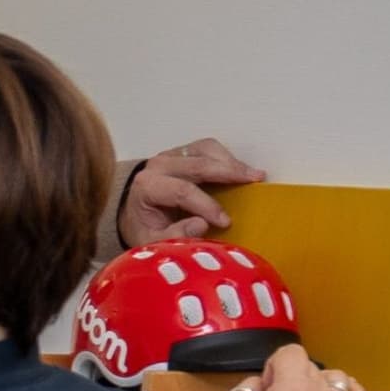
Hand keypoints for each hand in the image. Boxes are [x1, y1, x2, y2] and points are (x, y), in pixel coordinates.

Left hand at [123, 137, 268, 242]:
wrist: (135, 212)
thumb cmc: (146, 228)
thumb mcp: (153, 242)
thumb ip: (174, 236)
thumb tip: (201, 225)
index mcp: (147, 186)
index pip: (181, 191)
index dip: (206, 205)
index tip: (226, 221)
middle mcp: (157, 165)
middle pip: (197, 165)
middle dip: (228, 173)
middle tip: (254, 182)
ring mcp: (171, 155)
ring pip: (206, 149)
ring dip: (232, 162)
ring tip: (254, 176)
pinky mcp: (183, 152)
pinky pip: (208, 148)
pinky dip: (227, 158)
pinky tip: (241, 171)